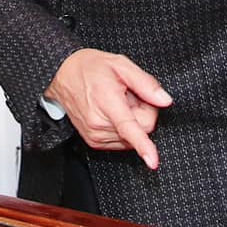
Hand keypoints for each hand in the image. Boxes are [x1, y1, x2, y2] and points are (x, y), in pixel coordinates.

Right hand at [46, 49, 170, 168]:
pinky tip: (111, 111)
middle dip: (142, 112)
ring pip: (132, 137)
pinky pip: (122, 140)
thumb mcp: (121, 65)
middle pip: (141, 129)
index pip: (129, 128)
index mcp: (107, 103)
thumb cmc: (89, 68)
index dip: (144, 146)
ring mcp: (95, 135)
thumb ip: (146, 83)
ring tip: (116, 102)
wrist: (62, 75)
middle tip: (129, 95)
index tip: (152, 161)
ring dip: (131, 120)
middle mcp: (99, 123)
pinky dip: (122, 128)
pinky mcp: (94, 141)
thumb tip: (164, 100)